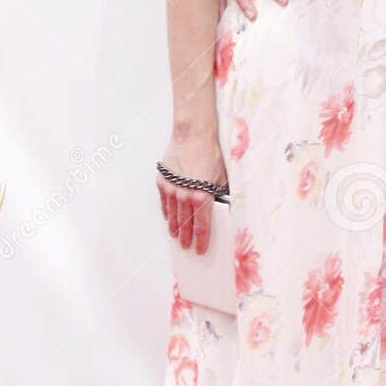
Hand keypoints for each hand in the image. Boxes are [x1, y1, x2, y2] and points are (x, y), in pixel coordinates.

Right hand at [157, 134, 227, 252]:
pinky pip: (164, 203)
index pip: (202, 226)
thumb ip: (220, 194)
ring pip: (172, 216)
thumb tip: (222, 206)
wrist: (192, 136)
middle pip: (185, 224)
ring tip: (176, 236)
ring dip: (175, 228)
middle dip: (187, 238)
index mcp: (202, 197)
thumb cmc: (209, 155)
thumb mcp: (221, 177)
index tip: (201, 249)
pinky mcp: (162, 183)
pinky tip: (168, 218)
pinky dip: (167, 213)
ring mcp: (171, 190)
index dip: (202, 240)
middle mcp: (185, 197)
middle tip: (187, 247)